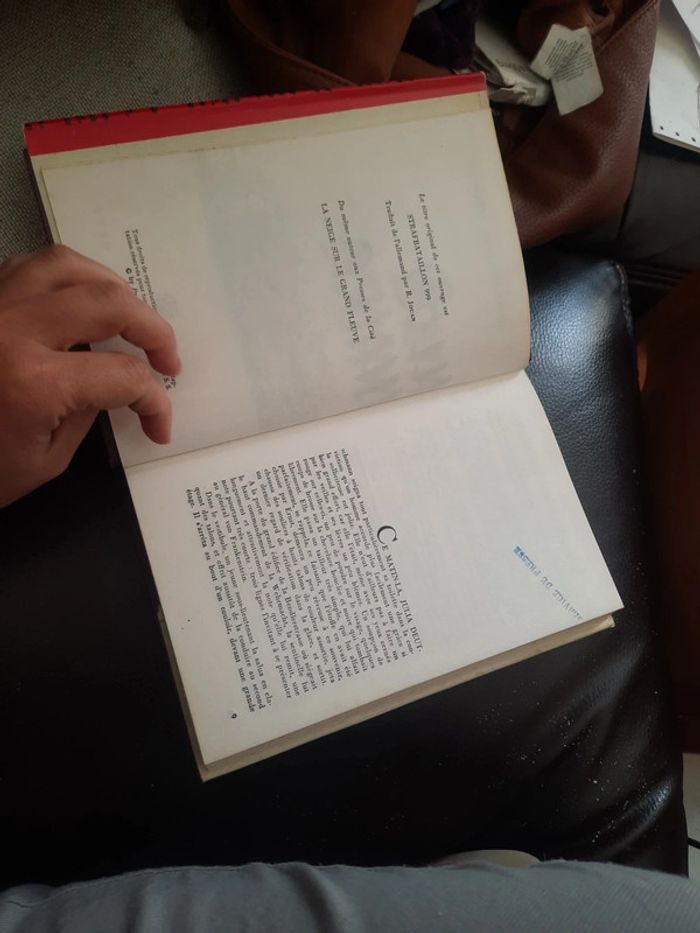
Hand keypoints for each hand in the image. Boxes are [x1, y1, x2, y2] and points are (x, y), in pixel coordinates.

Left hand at [0, 245, 180, 506]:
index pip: (122, 376)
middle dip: (153, 330)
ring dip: (111, 287)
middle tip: (166, 358)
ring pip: (66, 265)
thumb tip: (118, 386)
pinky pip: (28, 267)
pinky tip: (78, 303)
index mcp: (34, 383)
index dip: (153, 400)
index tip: (158, 423)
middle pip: (108, 303)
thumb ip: (88, 413)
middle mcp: (12, 331)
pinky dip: (65, 278)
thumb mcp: (43, 460)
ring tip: (128, 317)